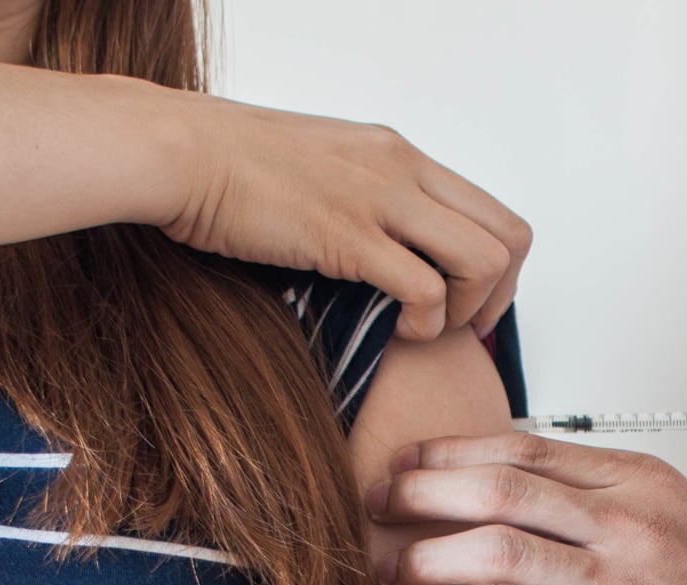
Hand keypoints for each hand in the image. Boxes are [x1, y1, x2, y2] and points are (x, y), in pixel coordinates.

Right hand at [166, 96, 531, 341]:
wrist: (179, 151)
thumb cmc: (230, 169)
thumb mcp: (322, 171)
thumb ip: (363, 201)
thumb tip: (381, 248)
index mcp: (399, 155)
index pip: (493, 211)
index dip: (499, 270)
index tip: (472, 304)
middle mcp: (403, 171)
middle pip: (508, 237)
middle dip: (498, 297)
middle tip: (466, 329)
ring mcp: (380, 201)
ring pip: (481, 261)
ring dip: (467, 311)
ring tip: (428, 329)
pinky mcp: (348, 237)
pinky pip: (427, 289)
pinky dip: (426, 324)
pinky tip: (398, 331)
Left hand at [369, 437, 686, 584]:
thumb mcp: (682, 524)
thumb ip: (610, 504)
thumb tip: (529, 494)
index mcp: (641, 484)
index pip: (526, 450)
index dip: (453, 454)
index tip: (407, 465)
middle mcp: (629, 524)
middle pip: (499, 487)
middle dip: (421, 492)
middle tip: (373, 505)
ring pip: (498, 550)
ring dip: (425, 559)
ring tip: (384, 573)